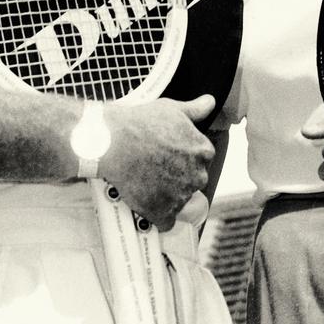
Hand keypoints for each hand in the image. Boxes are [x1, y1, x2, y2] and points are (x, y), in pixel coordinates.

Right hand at [101, 95, 215, 230]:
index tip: (170, 154)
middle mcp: (197, 176)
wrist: (113, 142)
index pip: (202, 159)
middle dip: (178, 177)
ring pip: (180, 201)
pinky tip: (147, 203)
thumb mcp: (172, 109)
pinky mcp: (162, 212)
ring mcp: (180, 196)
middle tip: (157, 167)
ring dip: (168, 196)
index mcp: (203, 151)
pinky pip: (167, 221)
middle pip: (193, 181)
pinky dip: (159, 216)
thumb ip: (195, 109)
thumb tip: (210, 102)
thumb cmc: (141, 123)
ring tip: (147, 182)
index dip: (184, 156)